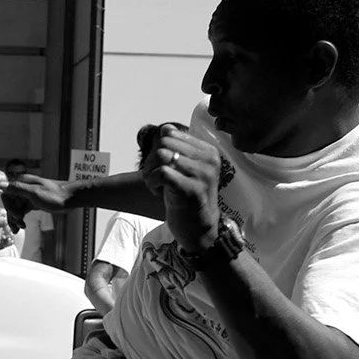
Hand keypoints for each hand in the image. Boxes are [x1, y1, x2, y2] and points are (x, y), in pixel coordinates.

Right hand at [2, 175, 70, 232]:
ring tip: (18, 229)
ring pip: (15, 209)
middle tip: (19, 223)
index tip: (16, 215)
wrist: (71, 199)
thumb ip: (16, 189)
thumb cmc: (55, 195)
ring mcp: (28, 196)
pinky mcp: (33, 202)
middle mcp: (24, 188)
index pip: (6, 194)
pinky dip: (20, 219)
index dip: (8, 206)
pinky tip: (21, 227)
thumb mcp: (34, 193)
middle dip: (12, 215)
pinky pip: (22, 211)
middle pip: (10, 203)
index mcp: (23, 183)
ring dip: (15, 219)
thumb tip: (0, 185)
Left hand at [151, 128, 220, 253]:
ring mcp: (202, 174)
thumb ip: (178, 149)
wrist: (199, 229)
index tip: (162, 167)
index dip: (157, 149)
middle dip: (151, 160)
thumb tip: (165, 128)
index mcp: (208, 151)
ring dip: (150, 171)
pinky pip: (162, 172)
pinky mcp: (191, 189)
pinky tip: (157, 192)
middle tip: (154, 178)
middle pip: (163, 142)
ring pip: (161, 155)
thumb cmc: (187, 199)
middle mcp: (209, 159)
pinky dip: (152, 182)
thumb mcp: (185, 169)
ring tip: (156, 185)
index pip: (170, 132)